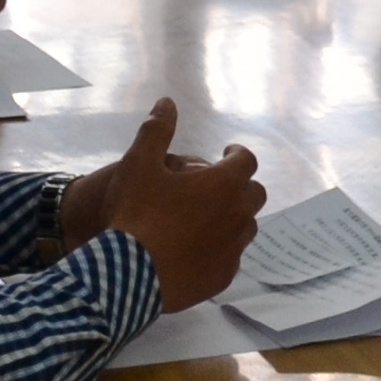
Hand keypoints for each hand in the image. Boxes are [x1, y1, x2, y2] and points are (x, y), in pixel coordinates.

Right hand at [60, 98, 264, 307]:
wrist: (127, 276)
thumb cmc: (135, 214)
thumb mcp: (138, 164)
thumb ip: (156, 130)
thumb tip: (167, 102)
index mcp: (224, 184)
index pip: (246, 161)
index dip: (236, 154)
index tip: (226, 153)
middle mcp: (237, 216)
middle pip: (253, 194)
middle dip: (240, 186)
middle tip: (218, 185)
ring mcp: (232, 249)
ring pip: (246, 227)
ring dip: (234, 217)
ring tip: (208, 217)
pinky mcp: (223, 278)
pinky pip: (231, 258)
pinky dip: (221, 249)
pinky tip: (199, 250)